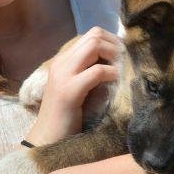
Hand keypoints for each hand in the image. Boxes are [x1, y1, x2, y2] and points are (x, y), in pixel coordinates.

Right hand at [26, 27, 121, 144]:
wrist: (47, 139)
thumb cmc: (66, 117)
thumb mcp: (78, 87)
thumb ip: (89, 72)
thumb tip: (117, 61)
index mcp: (63, 60)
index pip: (91, 34)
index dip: (112, 41)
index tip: (123, 56)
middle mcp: (61, 62)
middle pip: (94, 35)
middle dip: (116, 45)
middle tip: (126, 61)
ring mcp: (63, 75)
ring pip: (94, 46)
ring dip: (114, 55)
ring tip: (121, 70)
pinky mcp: (69, 90)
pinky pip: (97, 71)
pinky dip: (111, 73)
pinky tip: (115, 82)